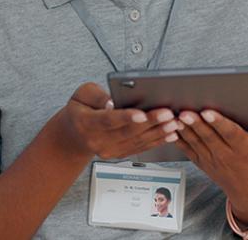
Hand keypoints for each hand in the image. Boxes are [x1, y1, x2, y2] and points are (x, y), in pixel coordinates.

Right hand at [59, 82, 180, 159]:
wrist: (74, 134)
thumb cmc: (81, 108)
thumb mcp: (82, 94)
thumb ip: (97, 96)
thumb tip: (113, 101)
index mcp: (87, 123)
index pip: (108, 120)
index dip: (126, 117)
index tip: (142, 114)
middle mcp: (97, 141)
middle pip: (128, 132)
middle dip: (151, 122)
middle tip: (168, 113)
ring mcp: (109, 150)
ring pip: (137, 142)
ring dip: (158, 133)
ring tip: (174, 123)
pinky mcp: (119, 154)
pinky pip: (140, 148)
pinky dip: (157, 141)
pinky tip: (170, 134)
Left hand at [175, 110, 247, 224]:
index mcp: (247, 152)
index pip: (231, 134)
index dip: (219, 123)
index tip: (209, 112)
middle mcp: (227, 156)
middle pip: (210, 137)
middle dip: (197, 123)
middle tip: (186, 111)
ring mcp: (214, 161)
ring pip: (197, 143)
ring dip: (186, 130)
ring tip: (175, 117)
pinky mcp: (205, 164)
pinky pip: (190, 151)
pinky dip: (180, 140)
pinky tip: (172, 129)